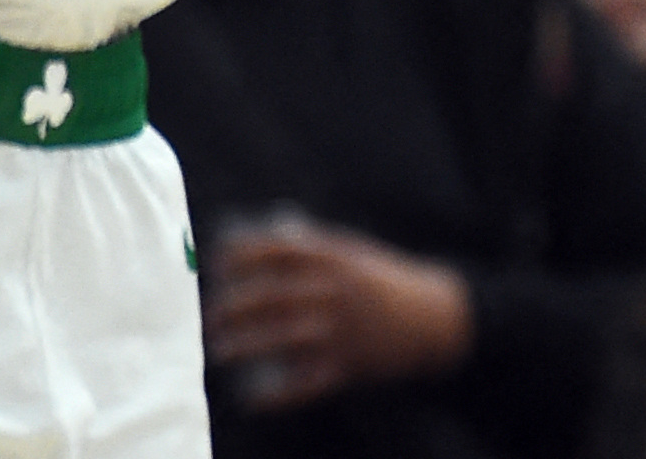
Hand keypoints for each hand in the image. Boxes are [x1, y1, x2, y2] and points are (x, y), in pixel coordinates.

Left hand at [203, 221, 473, 410]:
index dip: (243, 255)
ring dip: (246, 345)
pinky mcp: (349, 365)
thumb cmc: (385, 281)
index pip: (277, 251)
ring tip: (221, 351)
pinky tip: (253, 398)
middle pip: (272, 296)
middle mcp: (335, 291)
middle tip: (211, 316)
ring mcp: (342, 329)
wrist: (434, 317)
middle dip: (234, 306)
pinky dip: (277, 395)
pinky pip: (306, 383)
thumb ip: (313, 250)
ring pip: (282, 338)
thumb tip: (260, 248)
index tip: (218, 263)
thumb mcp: (353, 253)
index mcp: (335, 258)